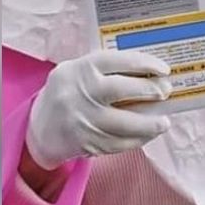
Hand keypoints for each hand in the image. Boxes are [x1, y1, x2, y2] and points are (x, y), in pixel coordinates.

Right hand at [25, 50, 172, 169]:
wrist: (38, 129)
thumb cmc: (68, 92)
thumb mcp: (78, 70)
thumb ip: (107, 69)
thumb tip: (149, 73)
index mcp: (82, 68)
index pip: (119, 61)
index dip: (146, 63)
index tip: (164, 69)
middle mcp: (82, 92)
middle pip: (123, 90)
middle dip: (150, 90)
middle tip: (166, 92)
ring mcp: (84, 120)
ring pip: (125, 123)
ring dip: (150, 124)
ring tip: (164, 122)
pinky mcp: (88, 142)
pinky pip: (120, 143)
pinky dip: (139, 140)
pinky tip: (149, 134)